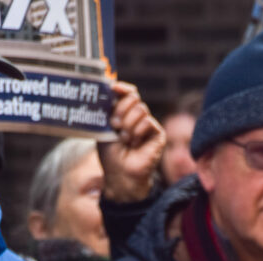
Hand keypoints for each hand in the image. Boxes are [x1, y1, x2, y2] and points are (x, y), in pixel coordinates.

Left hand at [99, 82, 165, 203]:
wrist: (120, 173)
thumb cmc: (110, 154)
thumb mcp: (104, 127)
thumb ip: (108, 108)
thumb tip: (110, 86)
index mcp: (125, 113)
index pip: (128, 93)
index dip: (122, 88)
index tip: (112, 88)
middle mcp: (137, 117)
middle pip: (134, 98)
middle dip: (121, 109)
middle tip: (115, 125)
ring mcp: (148, 125)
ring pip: (141, 109)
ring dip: (128, 124)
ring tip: (124, 138)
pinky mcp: (158, 134)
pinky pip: (148, 122)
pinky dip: (138, 132)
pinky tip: (134, 143)